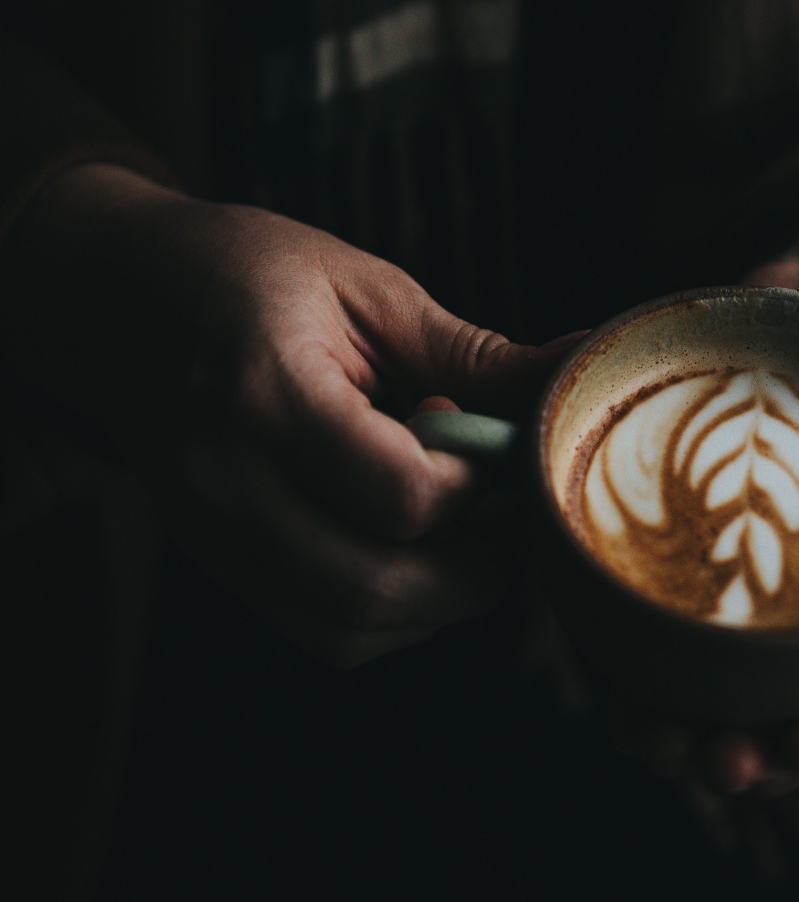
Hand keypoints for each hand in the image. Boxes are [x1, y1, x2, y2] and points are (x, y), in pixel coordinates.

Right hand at [0, 165, 566, 663]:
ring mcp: (209, 532)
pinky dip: (382, 611)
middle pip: (373, 589)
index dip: (478, 490)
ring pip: (345, 628)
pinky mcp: (211, 561)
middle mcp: (226, 478)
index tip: (502, 451)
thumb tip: (578, 369)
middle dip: (473, 573)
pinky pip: (314, 627)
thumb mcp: (363, 285)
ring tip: (464, 532)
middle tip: (512, 519)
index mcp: (267, 391)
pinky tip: (407, 546)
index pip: (401, 495)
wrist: (116, 296)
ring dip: (431, 602)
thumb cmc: (244, 272)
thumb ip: (471, 351)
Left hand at [625, 225, 798, 793]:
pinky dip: (624, 656)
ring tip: (647, 737)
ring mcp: (754, 582)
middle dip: (750, 761)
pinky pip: (651, 615)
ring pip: (712, 692)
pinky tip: (602, 669)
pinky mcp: (690, 536)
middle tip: (711, 758)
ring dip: (678, 733)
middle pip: (789, 725)